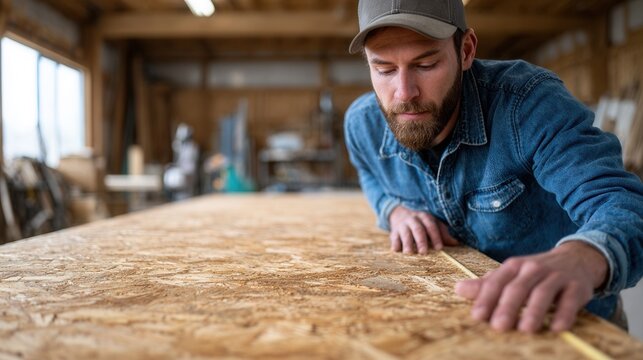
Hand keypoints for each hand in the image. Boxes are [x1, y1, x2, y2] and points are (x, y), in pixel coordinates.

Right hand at [388, 206, 458, 253]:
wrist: (399, 214)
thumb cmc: (421, 223)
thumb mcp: (432, 224)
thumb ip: (443, 233)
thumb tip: (456, 243)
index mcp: (425, 217)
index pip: (431, 226)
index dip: (435, 237)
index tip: (439, 248)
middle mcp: (413, 219)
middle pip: (418, 229)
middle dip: (421, 241)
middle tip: (423, 252)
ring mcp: (402, 225)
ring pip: (405, 233)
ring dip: (407, 243)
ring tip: (409, 253)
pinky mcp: (394, 232)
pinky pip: (394, 238)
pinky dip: (395, 244)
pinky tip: (396, 251)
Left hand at [455, 241, 607, 332]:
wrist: (577, 258)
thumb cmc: (536, 272)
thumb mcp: (511, 274)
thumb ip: (487, 284)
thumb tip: (458, 289)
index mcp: (514, 266)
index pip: (497, 282)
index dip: (486, 299)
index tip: (477, 316)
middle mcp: (534, 268)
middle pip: (518, 287)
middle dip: (507, 307)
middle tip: (499, 326)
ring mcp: (556, 276)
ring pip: (543, 292)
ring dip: (534, 311)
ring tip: (526, 329)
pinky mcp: (577, 286)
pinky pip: (570, 300)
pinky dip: (564, 314)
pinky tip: (558, 327)